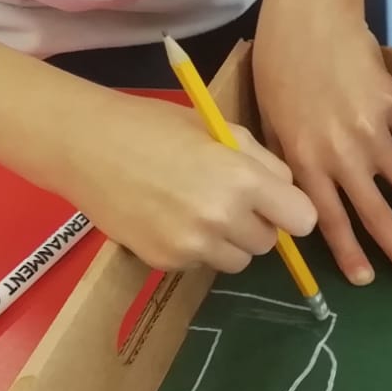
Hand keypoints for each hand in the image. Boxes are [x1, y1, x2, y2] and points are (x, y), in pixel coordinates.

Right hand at [47, 88, 316, 271]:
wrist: (88, 147)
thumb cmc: (156, 127)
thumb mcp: (221, 130)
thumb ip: (262, 162)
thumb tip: (289, 192)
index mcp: (243, 180)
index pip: (303, 219)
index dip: (292, 210)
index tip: (279, 202)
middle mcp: (222, 219)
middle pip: (269, 242)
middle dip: (258, 223)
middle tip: (230, 198)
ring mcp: (192, 246)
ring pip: (238, 260)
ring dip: (229, 241)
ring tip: (199, 208)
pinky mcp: (166, 262)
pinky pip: (201, 263)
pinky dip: (196, 247)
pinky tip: (171, 217)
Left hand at [254, 0, 391, 287]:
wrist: (310, 15)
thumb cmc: (278, 66)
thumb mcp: (270, 121)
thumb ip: (290, 162)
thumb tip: (308, 198)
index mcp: (305, 159)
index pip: (331, 219)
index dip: (350, 252)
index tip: (368, 279)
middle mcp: (342, 152)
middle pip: (377, 213)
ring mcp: (373, 129)